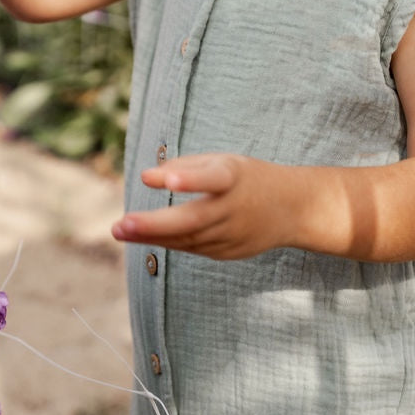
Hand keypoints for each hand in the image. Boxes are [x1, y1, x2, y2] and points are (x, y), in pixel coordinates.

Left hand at [112, 153, 294, 259]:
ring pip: (188, 238)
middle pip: (193, 219)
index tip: (168, 181)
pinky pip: (193, 247)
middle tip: (120, 226)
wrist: (294, 209)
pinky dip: (168, 241)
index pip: (213, 178)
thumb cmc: (248, 179)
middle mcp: (234, 208)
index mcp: (234, 178)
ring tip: (120, 231)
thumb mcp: (223, 162)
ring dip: (151, 236)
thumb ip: (185, 167)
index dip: (191, 179)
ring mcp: (232, 235)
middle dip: (153, 225)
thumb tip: (146, 178)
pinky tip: (142, 236)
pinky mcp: (229, 252)